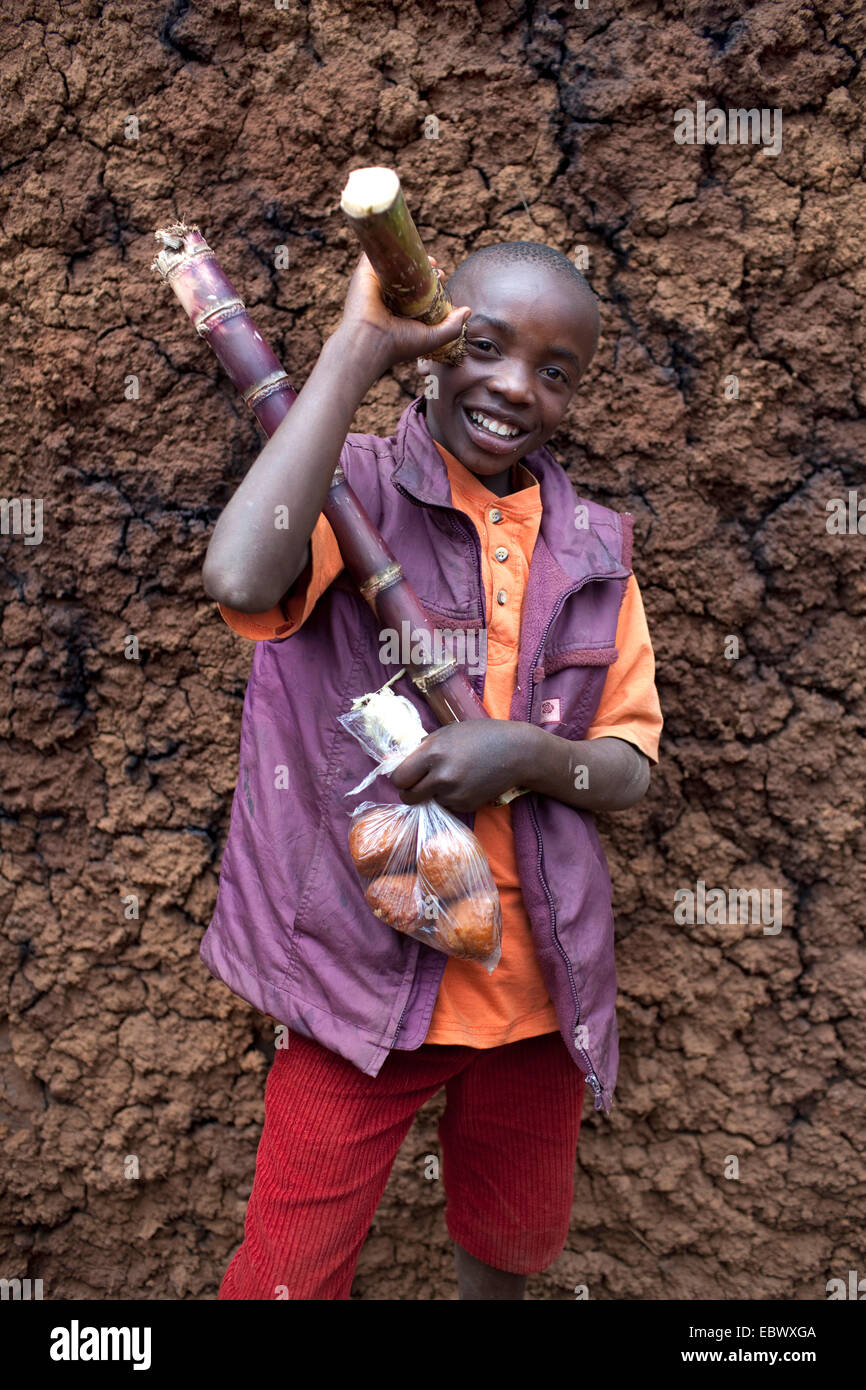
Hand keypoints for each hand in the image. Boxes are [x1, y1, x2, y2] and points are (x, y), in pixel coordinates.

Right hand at [335, 251, 470, 375]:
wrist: (371, 342)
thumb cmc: (399, 344)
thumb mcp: (432, 338)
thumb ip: (452, 327)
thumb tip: (467, 310)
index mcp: (399, 310)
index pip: (416, 287)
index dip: (431, 278)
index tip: (441, 276)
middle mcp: (386, 295)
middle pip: (406, 271)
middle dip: (422, 264)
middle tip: (435, 266)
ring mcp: (375, 282)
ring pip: (393, 259)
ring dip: (407, 251)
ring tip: (423, 253)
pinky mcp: (365, 272)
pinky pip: (376, 250)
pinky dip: (387, 242)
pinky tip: (402, 238)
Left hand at [390, 720, 535, 812]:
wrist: (517, 752)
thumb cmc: (482, 735)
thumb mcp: (448, 732)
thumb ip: (424, 747)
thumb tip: (401, 761)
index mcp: (433, 753)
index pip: (399, 778)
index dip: (400, 778)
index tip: (407, 775)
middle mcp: (441, 776)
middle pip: (408, 797)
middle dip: (410, 791)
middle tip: (419, 783)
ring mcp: (455, 794)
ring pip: (429, 801)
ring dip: (434, 793)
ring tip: (453, 776)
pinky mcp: (467, 805)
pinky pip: (447, 805)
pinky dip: (451, 797)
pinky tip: (466, 782)